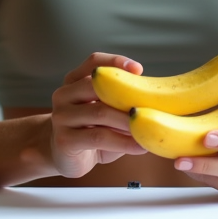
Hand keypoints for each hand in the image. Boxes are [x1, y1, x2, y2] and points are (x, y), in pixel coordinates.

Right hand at [47, 53, 147, 177]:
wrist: (66, 156)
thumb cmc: (92, 129)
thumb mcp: (106, 110)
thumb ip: (120, 99)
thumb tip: (156, 97)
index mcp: (74, 80)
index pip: (94, 62)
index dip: (115, 61)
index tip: (139, 69)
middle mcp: (64, 94)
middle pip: (95, 86)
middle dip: (126, 96)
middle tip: (150, 106)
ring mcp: (61, 117)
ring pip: (99, 113)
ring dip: (128, 121)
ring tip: (148, 129)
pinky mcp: (64, 140)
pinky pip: (98, 137)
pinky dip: (122, 142)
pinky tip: (139, 146)